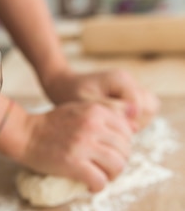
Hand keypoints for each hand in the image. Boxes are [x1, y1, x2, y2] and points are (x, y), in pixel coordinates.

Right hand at [15, 101, 133, 191]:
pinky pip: (99, 180)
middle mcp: (93, 126)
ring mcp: (83, 145)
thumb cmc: (51, 124)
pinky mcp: (73, 163)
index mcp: (96, 111)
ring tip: (101, 177)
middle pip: (125, 150)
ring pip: (117, 166)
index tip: (111, 153)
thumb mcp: (79, 110)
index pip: (127, 132)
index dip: (123, 146)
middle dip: (119, 162)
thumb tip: (133, 128)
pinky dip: (97, 187)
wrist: (25, 134)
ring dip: (112, 176)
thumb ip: (103, 116)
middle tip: (106, 168)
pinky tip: (90, 186)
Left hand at [41, 69, 159, 131]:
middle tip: (114, 129)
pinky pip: (139, 112)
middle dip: (135, 122)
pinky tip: (112, 125)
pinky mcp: (126, 96)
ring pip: (147, 110)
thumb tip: (133, 116)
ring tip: (112, 127)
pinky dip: (130, 120)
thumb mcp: (85, 103)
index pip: (140, 106)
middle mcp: (129, 82)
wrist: (61, 84)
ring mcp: (129, 88)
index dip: (129, 122)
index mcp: (120, 80)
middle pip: (149, 107)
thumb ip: (109, 109)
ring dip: (135, 122)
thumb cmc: (69, 93)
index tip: (112, 130)